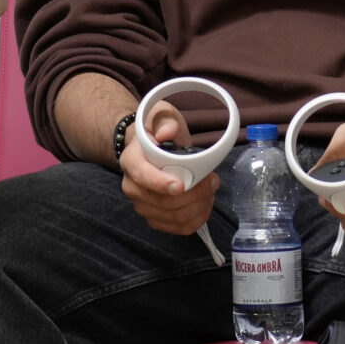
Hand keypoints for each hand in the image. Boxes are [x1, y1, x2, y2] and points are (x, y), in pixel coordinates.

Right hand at [118, 100, 220, 236]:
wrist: (148, 148)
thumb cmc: (156, 131)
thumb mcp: (160, 115)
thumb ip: (164, 120)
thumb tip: (168, 132)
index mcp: (131, 160)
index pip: (141, 176)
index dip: (161, 183)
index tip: (182, 185)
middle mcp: (132, 186)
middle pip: (162, 202)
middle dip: (194, 194)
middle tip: (213, 181)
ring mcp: (142, 205)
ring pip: (172, 217)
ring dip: (198, 207)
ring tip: (211, 191)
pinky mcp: (155, 218)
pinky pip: (177, 228)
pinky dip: (197, 219)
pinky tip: (205, 206)